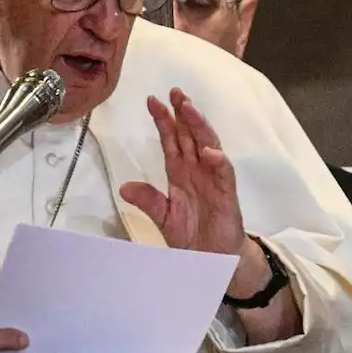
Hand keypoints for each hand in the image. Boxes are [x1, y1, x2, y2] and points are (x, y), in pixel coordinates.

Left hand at [119, 88, 245, 257]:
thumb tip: (124, 188)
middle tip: (174, 92)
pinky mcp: (227, 194)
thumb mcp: (163, 217)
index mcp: (180, 172)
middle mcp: (197, 170)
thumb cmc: (192, 235)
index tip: (152, 101)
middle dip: (183, 113)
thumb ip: (148, 201)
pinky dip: (218, 161)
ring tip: (189, 109)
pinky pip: (224, 173)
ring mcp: (213, 179)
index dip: (164, 120)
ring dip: (200, 127)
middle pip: (190, 135)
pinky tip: (210, 151)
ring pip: (208, 145)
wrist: (213, 260)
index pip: (171, 140)